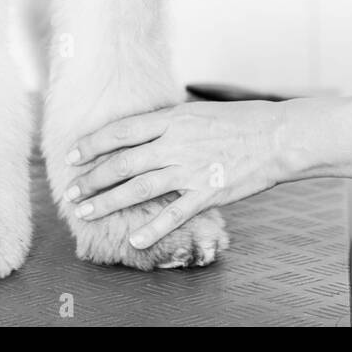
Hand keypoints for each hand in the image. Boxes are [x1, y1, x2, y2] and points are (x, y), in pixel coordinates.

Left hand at [64, 101, 293, 249]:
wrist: (280, 135)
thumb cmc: (245, 120)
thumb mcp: (201, 110)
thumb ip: (173, 122)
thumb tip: (148, 130)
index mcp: (175, 118)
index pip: (122, 131)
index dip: (93, 144)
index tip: (74, 155)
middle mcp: (176, 143)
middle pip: (123, 162)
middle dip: (92, 179)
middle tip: (71, 191)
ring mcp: (190, 169)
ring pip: (138, 188)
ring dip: (108, 202)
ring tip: (85, 212)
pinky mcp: (207, 193)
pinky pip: (173, 215)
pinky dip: (152, 229)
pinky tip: (135, 240)